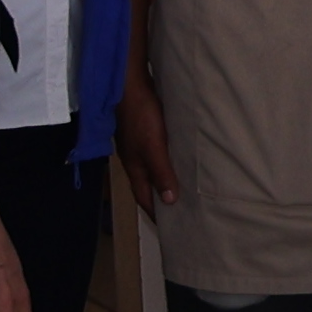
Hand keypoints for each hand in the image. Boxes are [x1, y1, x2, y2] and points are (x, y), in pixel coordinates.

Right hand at [114, 72, 179, 215]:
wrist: (129, 84)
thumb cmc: (141, 117)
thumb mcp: (153, 148)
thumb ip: (161, 173)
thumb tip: (170, 201)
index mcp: (134, 167)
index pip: (144, 197)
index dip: (155, 213)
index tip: (169, 227)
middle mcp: (133, 159)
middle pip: (146, 185)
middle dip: (159, 200)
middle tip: (178, 212)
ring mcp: (136, 144)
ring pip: (150, 169)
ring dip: (163, 180)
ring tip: (182, 189)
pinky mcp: (142, 130)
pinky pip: (155, 154)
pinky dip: (164, 163)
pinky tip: (176, 159)